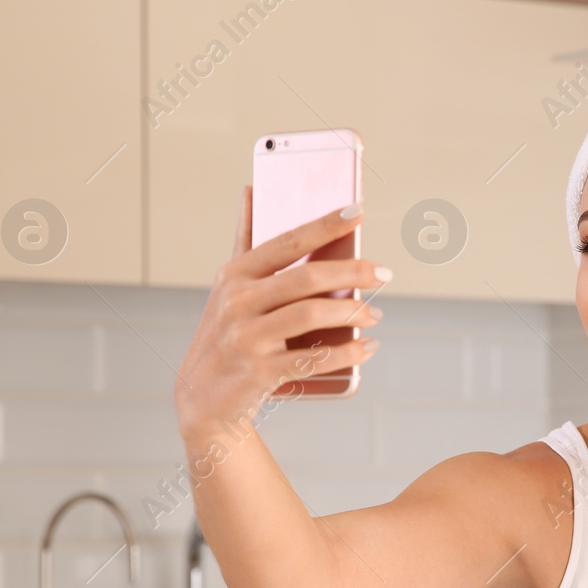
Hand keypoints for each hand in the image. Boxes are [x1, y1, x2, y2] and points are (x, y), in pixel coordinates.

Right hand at [174, 186, 387, 440]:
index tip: (357, 211)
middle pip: (306, 278)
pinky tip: (367, 347)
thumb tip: (251, 189)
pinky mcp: (259, 372)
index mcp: (234, 275)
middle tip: (384, 273)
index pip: (286, 242)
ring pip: (311, 315)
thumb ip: (245, 241)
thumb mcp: (228, 286)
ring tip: (375, 313)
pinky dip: (347, 352)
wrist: (203, 398)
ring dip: (353, 313)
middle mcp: (237, 303)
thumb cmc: (226, 334)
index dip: (324, 225)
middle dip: (353, 272)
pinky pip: (313, 358)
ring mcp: (246, 338)